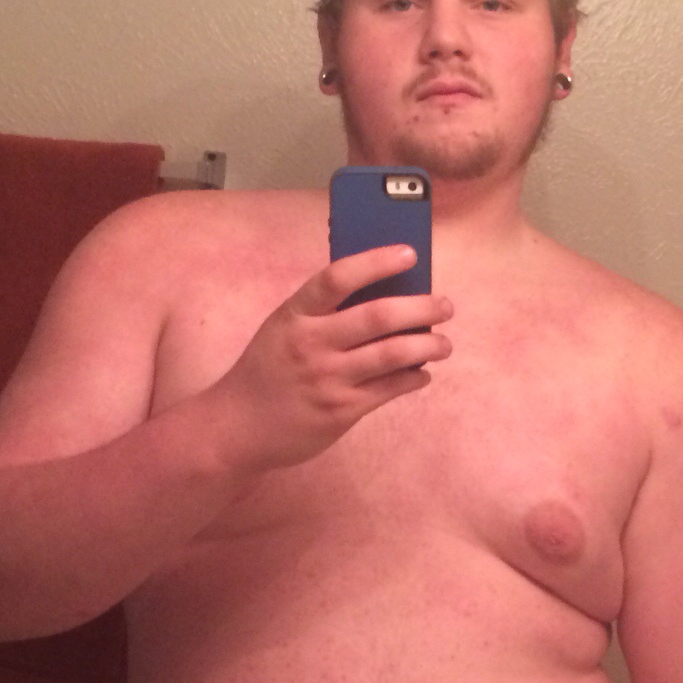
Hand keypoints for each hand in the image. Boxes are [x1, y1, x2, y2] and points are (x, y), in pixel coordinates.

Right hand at [211, 246, 451, 470]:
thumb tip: (382, 293)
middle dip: (421, 307)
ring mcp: (328, 378)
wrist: (237, 427)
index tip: (409, 254)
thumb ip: (321, 313)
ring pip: (392, 354)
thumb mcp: (282, 330)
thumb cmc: (266, 371)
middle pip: (378, 316)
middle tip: (445, 305)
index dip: (376, 262)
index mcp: (295, 315)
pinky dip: (413, 377)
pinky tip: (422, 373)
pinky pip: (389, 389)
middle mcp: (312, 343)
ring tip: (444, 344)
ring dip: (428, 345)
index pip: (338, 278)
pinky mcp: (341, 410)